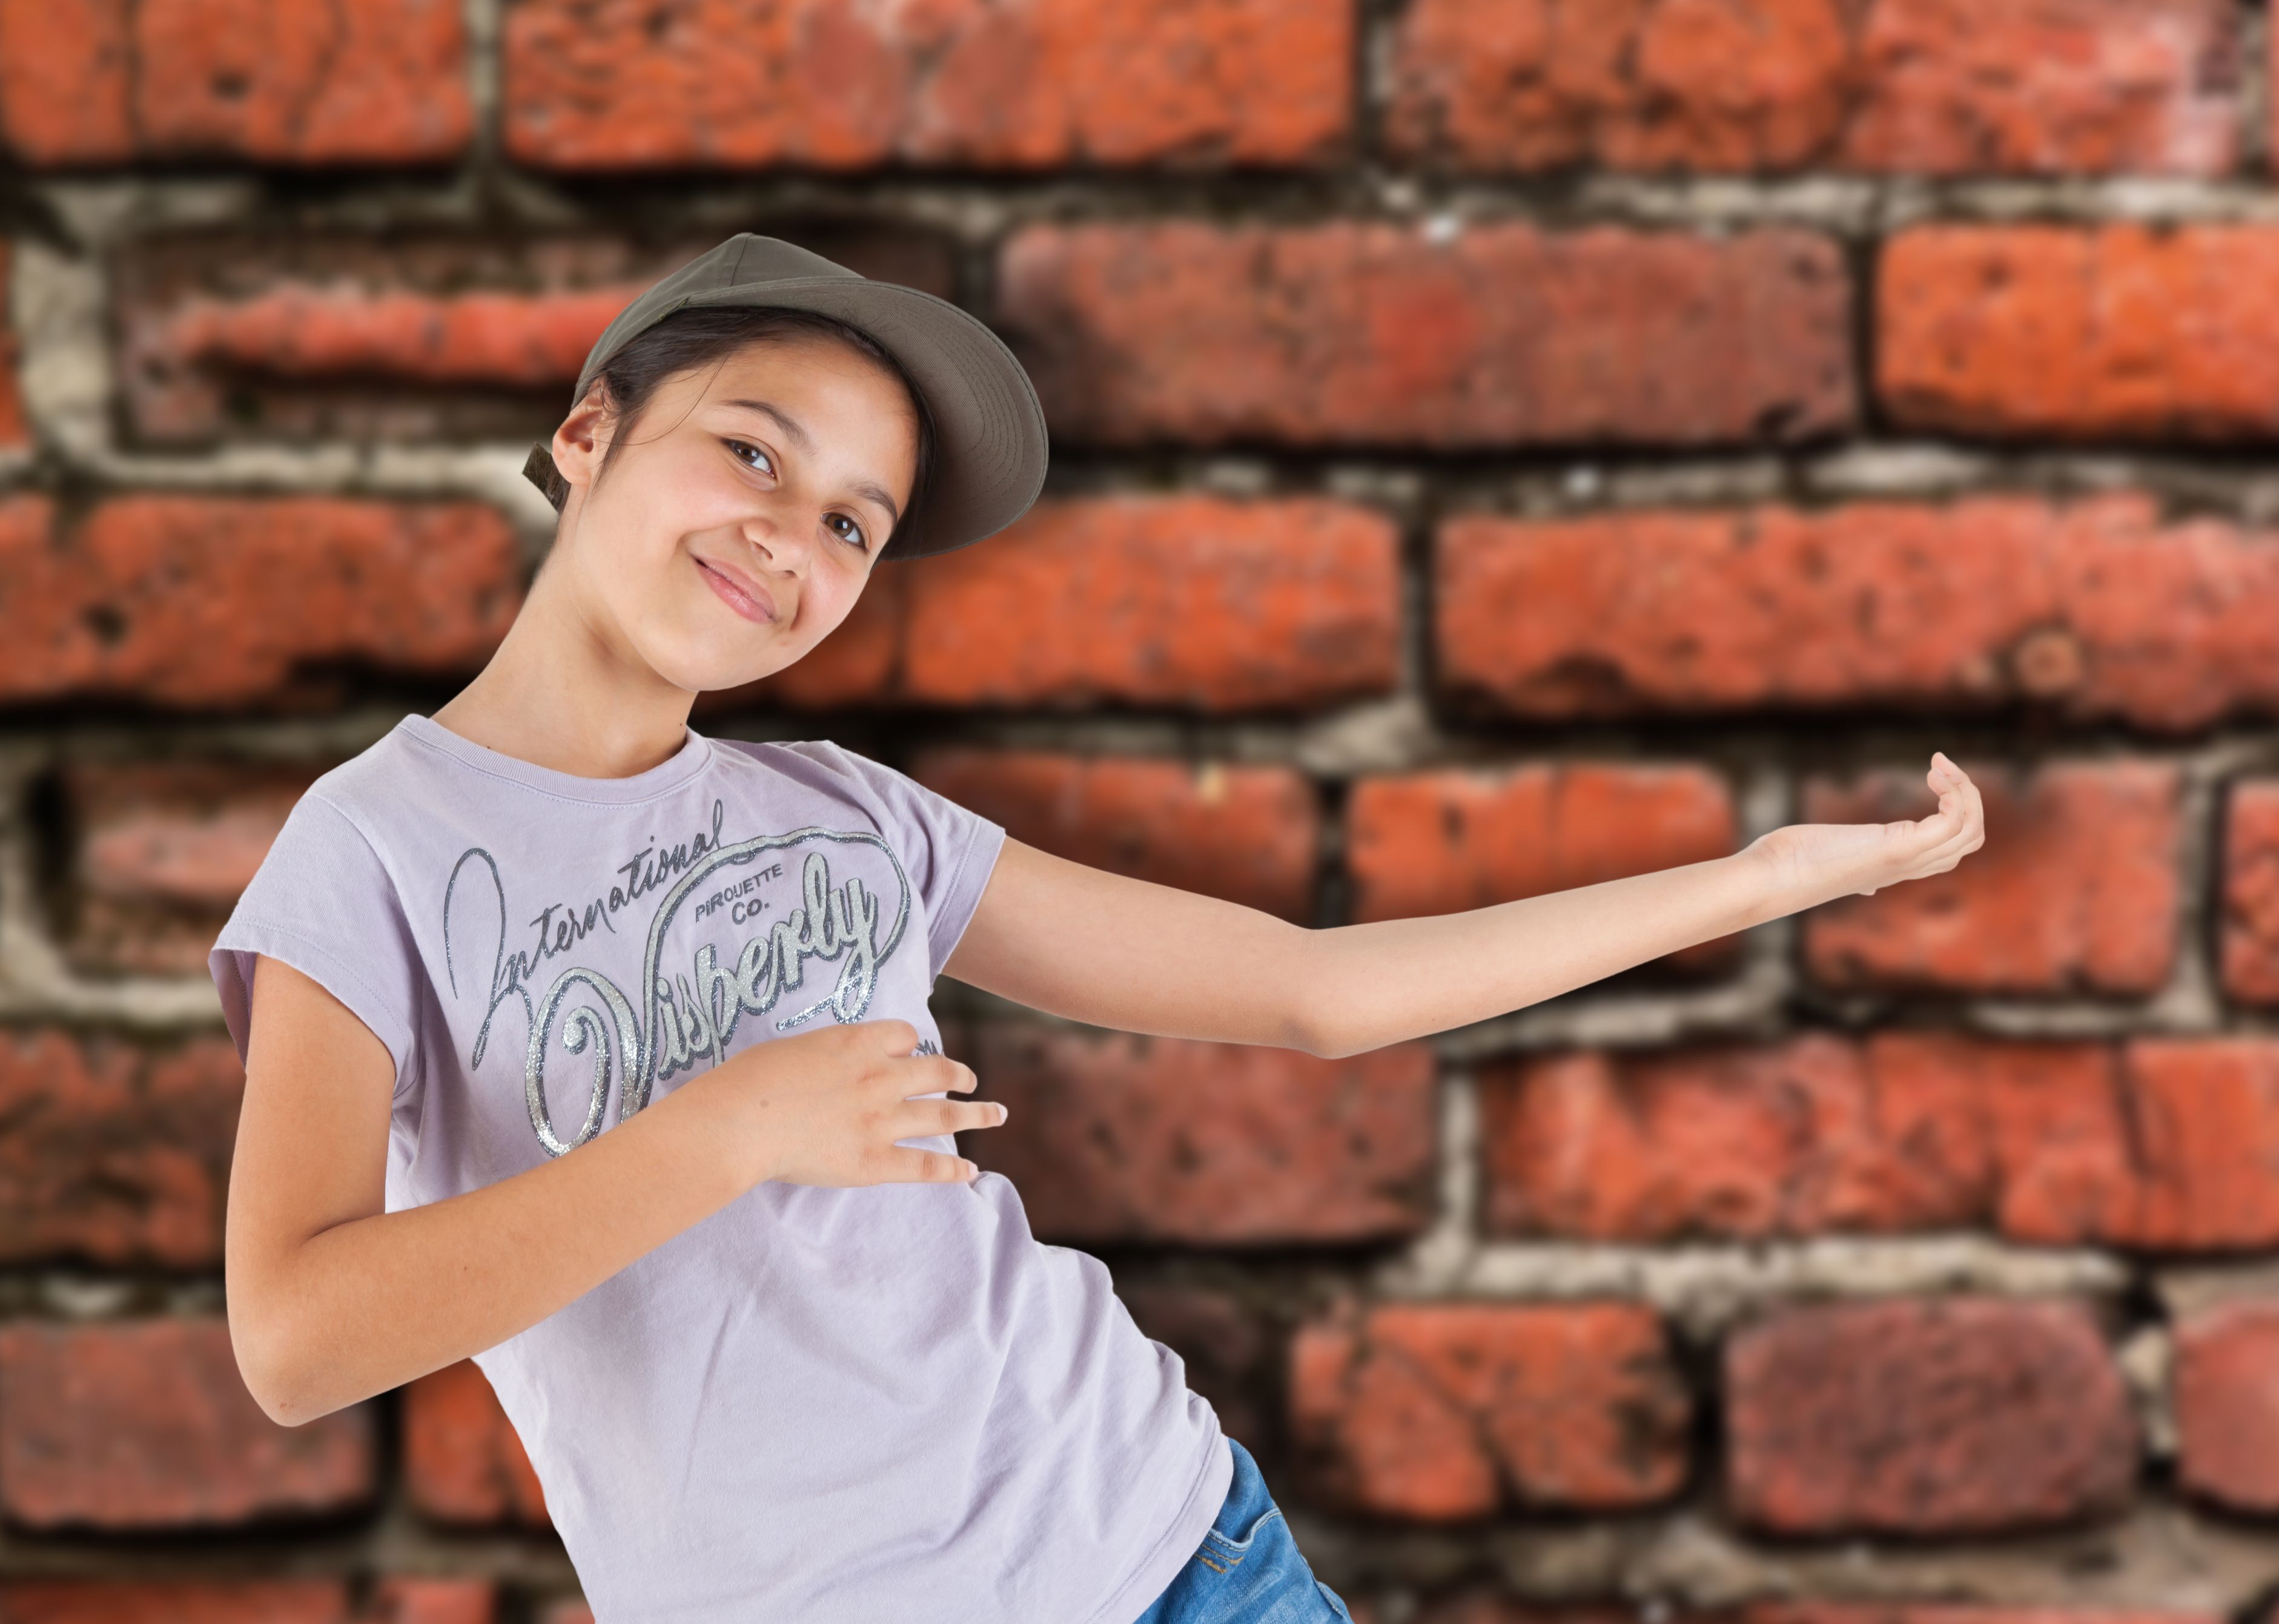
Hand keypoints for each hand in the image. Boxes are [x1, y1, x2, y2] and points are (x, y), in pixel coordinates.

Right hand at [690, 1018, 1004, 1188]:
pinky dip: (954, 1169)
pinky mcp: (874, 1163)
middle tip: (972, 1080)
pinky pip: (926, 1165)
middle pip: (937, 1071)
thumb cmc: (750, 1080)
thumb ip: (824, 1054)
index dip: (911, 1044)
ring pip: (944, 1114)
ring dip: (976, 1113)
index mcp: (859, 1043)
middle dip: (959, 1074)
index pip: (904, 1035)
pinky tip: (972, 1171)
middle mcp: (881, 1078)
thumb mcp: (794, 1048)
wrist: (741, 1121)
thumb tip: (831, 1064)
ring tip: (997, 1113)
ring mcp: (882, 1121)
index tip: (913, 1051)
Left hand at [1744, 752, 1986, 910]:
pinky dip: (1956, 794)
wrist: (1769, 876)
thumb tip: (1869, 888)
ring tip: (1940, 765)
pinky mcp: (1897, 849)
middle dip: (1969, 798)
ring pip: (1971, 832)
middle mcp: (1908, 867)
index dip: (1955, 812)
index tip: (1931, 777)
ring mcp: (1906, 860)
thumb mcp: (1834, 861)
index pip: (1953, 850)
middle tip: (1939, 768)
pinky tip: (1935, 773)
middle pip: (1971, 840)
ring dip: (1967, 790)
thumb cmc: (1792, 863)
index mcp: (1897, 866)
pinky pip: (1953, 823)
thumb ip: (1859, 871)